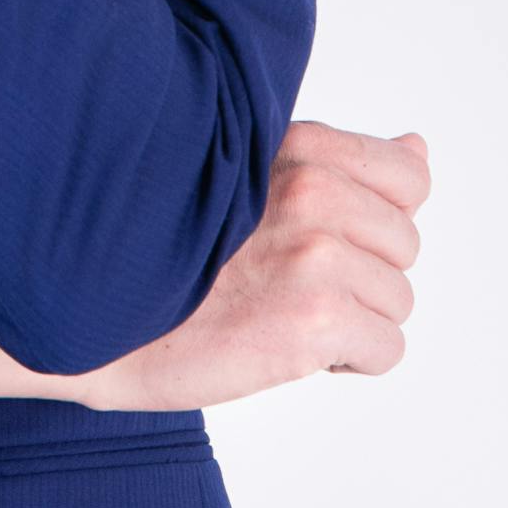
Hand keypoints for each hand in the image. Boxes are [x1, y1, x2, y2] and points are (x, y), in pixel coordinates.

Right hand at [0, 122, 428, 412]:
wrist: (88, 314)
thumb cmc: (158, 249)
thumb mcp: (247, 177)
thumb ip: (338, 165)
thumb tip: (418, 149)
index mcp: (295, 148)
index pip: (406, 176)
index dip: (376, 219)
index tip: (325, 239)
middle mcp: (312, 191)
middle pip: (403, 246)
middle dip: (358, 274)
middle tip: (284, 282)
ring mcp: (316, 254)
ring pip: (396, 301)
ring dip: (348, 319)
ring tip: (276, 312)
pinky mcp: (314, 320)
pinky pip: (386, 350)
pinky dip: (345, 360)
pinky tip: (285, 346)